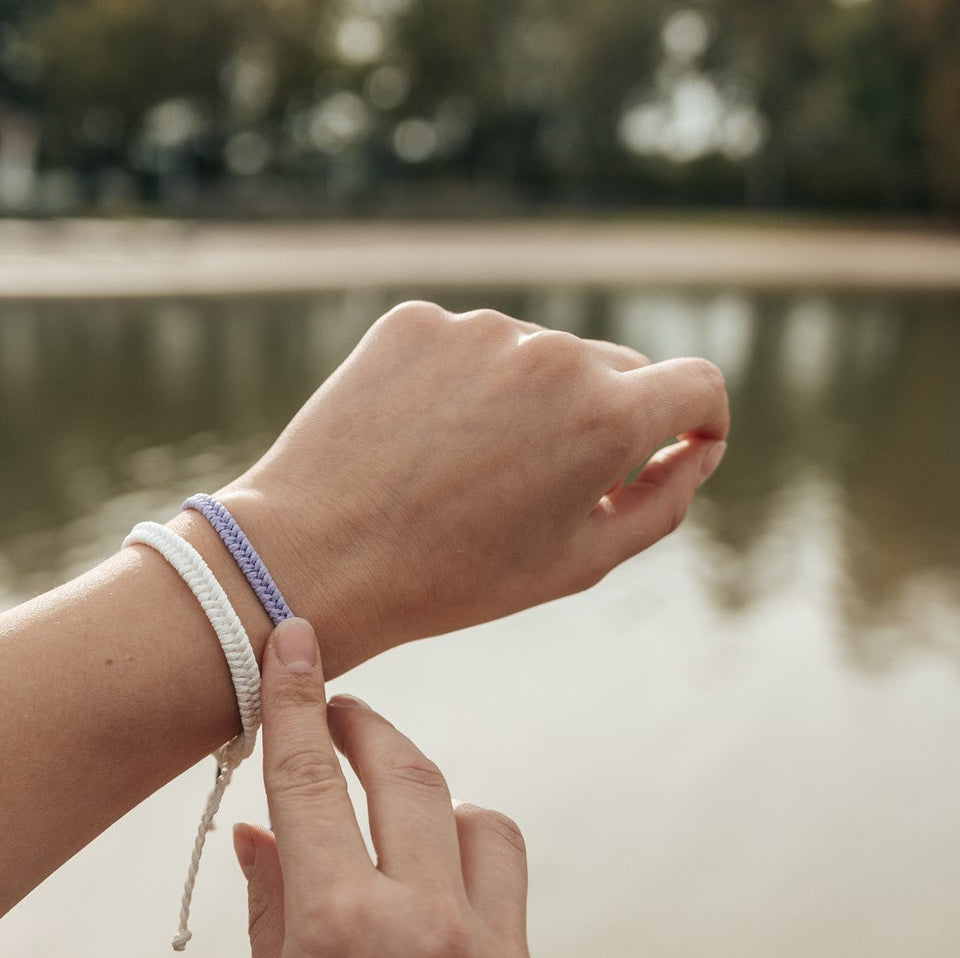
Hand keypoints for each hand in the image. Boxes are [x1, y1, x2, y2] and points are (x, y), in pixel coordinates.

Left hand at [217, 302, 728, 673]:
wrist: (315, 557)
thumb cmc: (452, 578)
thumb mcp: (578, 562)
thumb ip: (662, 502)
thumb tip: (699, 449)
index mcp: (605, 418)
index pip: (697, 384)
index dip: (697, 419)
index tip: (680, 442)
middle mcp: (550, 354)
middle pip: (614, 370)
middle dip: (602, 421)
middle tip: (544, 486)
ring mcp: (477, 330)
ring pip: (534, 357)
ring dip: (524, 402)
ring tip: (463, 471)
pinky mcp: (413, 322)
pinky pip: (466, 347)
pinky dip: (461, 385)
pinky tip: (422, 439)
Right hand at [235, 619, 570, 957]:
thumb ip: (272, 919)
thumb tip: (256, 837)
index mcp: (340, 933)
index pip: (312, 781)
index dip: (300, 700)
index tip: (297, 640)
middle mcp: (434, 933)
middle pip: (414, 778)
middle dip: (374, 730)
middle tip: (348, 716)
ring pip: (486, 830)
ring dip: (440, 813)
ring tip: (401, 835)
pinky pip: (512, 925)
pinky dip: (470, 911)